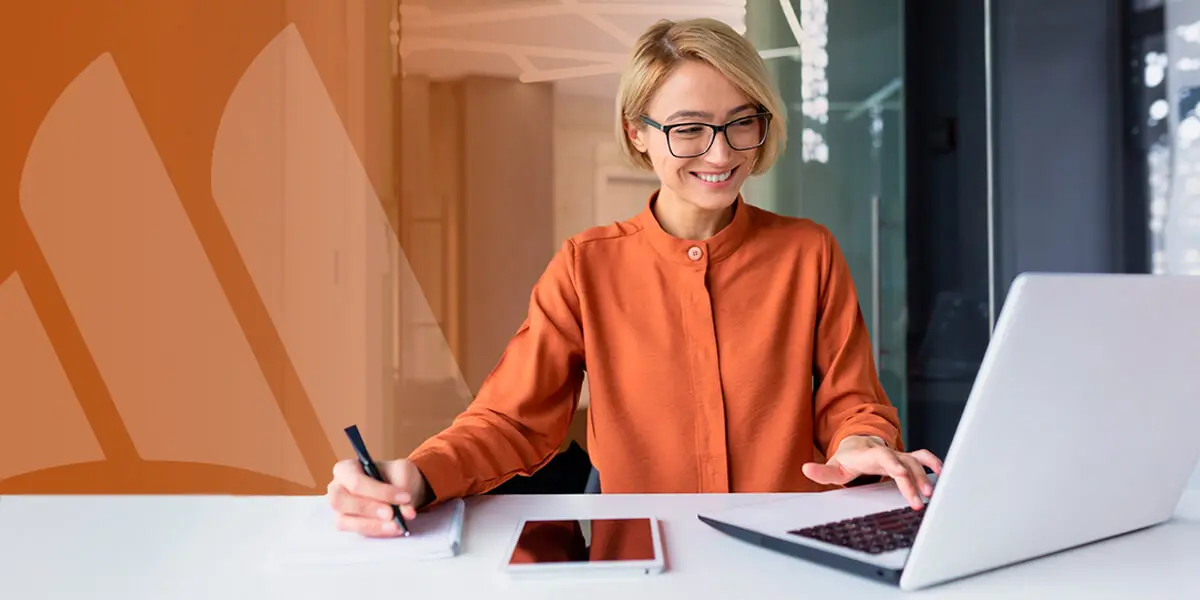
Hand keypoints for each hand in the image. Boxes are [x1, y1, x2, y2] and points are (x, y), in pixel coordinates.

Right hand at [327, 458, 428, 536]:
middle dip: (368, 509)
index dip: (379, 492)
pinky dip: (376, 531)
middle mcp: (337, 489)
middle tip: (392, 514)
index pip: (356, 481)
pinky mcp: (347, 525)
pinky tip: (393, 528)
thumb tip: (406, 512)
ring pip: (345, 520)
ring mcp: (339, 509)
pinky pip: (356, 531)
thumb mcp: (402, 472)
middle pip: (341, 501)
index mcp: (346, 469)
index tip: (404, 497)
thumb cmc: (394, 475)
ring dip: (372, 525)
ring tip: (396, 525)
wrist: (399, 490)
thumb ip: (403, 488)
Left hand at [802, 436, 942, 510]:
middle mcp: (887, 453)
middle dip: (911, 481)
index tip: (899, 473)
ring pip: (915, 463)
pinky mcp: (906, 459)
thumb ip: (821, 471)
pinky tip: (942, 474)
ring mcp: (898, 455)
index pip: (882, 456)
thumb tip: (805, 468)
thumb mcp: (833, 467)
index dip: (891, 464)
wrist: (858, 444)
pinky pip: (922, 458)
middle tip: (918, 501)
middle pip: (902, 464)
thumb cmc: (847, 459)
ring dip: (924, 477)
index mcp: (869, 454)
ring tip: (931, 494)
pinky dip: (933, 463)